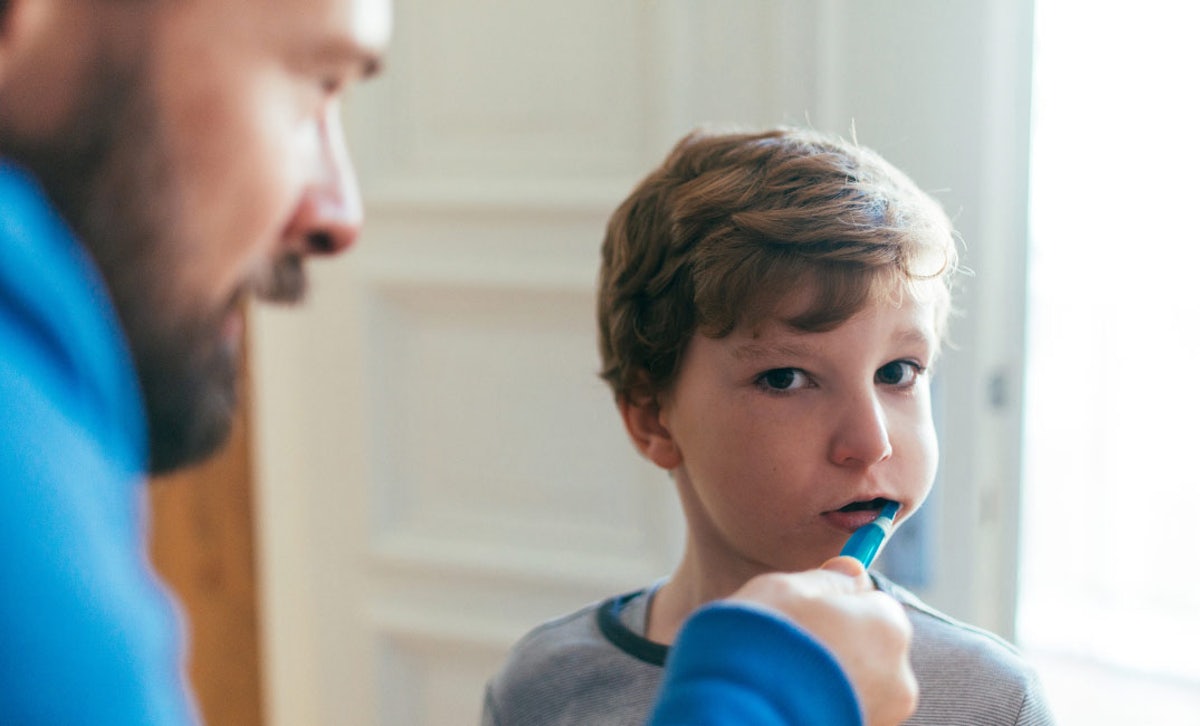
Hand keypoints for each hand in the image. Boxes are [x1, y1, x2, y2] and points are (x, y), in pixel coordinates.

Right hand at [727, 558, 916, 725]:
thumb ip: (829, 579)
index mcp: (888, 627)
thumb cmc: (767, 641)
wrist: (742, 709)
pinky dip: (822, 700)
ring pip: (856, 681)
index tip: (809, 608)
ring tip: (786, 675)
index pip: (874, 603)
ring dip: (829, 676)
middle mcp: (899, 675)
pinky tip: (789, 698)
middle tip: (791, 643)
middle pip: (869, 646)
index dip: (839, 604)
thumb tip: (852, 568)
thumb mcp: (789, 589)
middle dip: (837, 643)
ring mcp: (883, 714)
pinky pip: (842, 706)